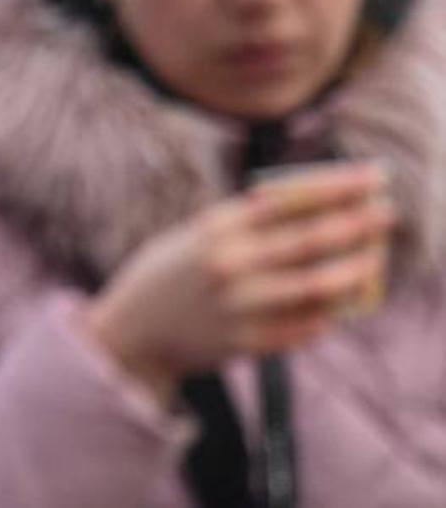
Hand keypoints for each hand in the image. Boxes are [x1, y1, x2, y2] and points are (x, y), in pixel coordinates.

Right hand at [85, 163, 392, 402]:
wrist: (134, 331)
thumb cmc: (170, 272)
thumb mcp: (197, 234)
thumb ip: (248, 224)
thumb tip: (316, 210)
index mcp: (215, 228)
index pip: (290, 200)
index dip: (337, 187)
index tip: (371, 176)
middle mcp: (230, 264)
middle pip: (310, 240)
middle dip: (356, 223)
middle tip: (386, 212)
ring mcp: (241, 306)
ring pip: (317, 286)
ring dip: (354, 270)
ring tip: (372, 259)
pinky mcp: (248, 343)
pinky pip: (305, 325)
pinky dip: (327, 310)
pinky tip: (338, 300)